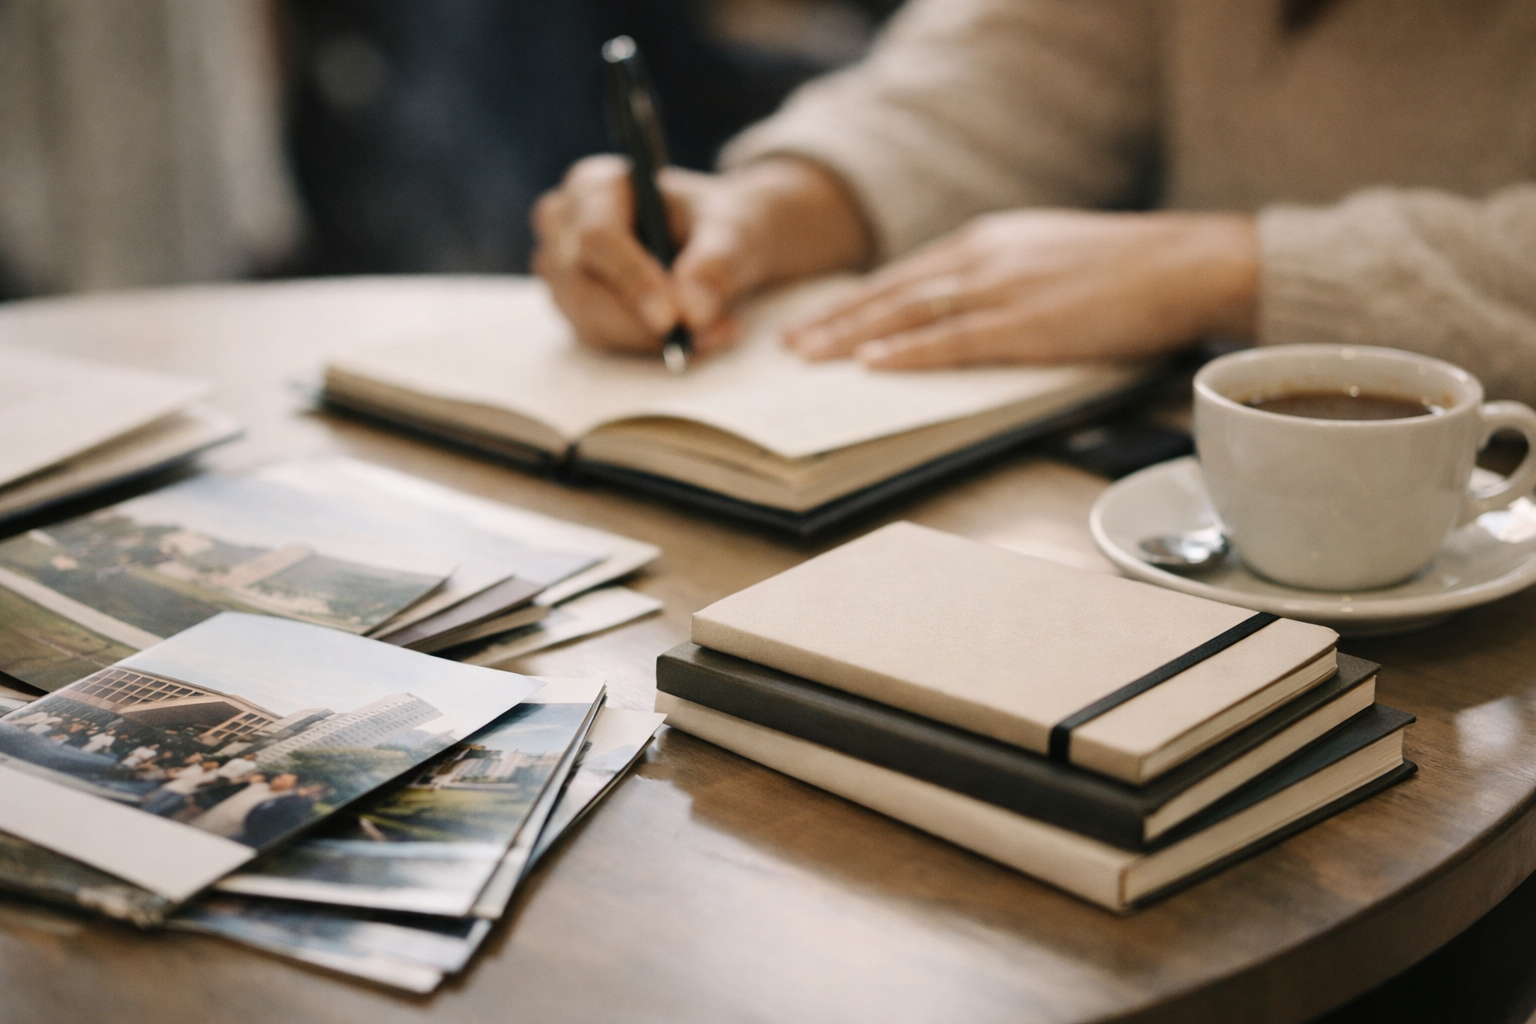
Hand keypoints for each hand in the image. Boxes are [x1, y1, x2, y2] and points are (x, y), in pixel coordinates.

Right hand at [531, 155, 869, 354]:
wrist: (733, 243)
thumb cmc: (733, 224)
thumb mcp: (739, 234)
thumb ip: (718, 262)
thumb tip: (696, 310)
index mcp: (595, 183)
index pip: (594, 236)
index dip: (632, 281)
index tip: (676, 319)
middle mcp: (563, 222)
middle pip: (580, 286)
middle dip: (647, 321)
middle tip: (711, 339)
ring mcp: (562, 270)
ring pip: (587, 321)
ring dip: (650, 341)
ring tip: (716, 337)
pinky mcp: (578, 308)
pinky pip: (600, 343)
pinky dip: (647, 351)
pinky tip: (694, 343)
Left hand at [784, 210, 1258, 368]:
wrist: (1183, 263)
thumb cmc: (1123, 268)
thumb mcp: (1045, 255)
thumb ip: (998, 275)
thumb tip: (960, 308)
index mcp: (987, 242)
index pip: (904, 274)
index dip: (856, 300)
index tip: (817, 319)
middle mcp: (983, 258)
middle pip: (892, 292)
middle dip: (835, 319)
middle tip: (790, 344)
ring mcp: (1001, 289)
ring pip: (908, 314)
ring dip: (852, 336)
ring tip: (810, 356)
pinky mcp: (1026, 323)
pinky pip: (952, 340)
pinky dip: (907, 351)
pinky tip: (872, 364)